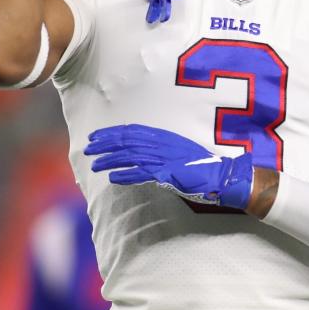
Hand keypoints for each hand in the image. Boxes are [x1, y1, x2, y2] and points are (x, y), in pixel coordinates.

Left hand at [84, 124, 253, 208]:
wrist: (221, 176)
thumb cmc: (201, 165)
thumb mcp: (179, 152)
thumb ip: (161, 151)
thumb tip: (142, 155)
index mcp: (164, 137)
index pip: (132, 131)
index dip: (112, 133)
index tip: (96, 136)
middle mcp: (162, 144)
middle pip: (127, 140)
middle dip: (105, 143)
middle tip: (87, 148)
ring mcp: (165, 158)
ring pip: (130, 156)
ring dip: (110, 159)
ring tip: (94, 165)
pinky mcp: (168, 173)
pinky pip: (142, 173)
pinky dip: (126, 175)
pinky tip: (113, 178)